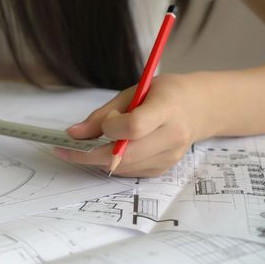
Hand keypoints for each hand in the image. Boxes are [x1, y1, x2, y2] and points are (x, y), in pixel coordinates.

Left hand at [56, 74, 212, 176]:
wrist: (198, 108)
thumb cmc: (162, 94)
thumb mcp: (133, 92)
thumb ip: (102, 114)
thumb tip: (73, 133)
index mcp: (167, 110)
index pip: (135, 126)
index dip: (111, 127)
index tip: (102, 122)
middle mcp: (172, 137)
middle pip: (125, 154)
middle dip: (90, 154)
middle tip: (66, 149)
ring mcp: (170, 157)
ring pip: (124, 166)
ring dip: (99, 159)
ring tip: (86, 146)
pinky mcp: (163, 169)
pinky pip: (130, 171)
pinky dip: (113, 162)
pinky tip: (109, 149)